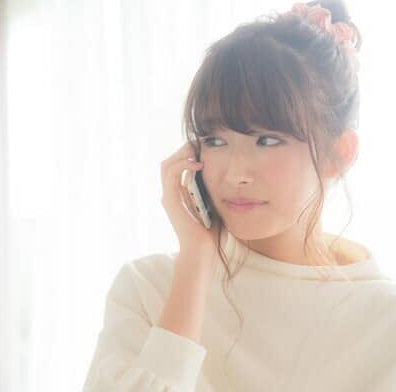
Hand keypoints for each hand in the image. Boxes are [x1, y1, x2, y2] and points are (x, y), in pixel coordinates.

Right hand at [160, 141, 225, 268]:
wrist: (203, 253)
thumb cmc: (212, 234)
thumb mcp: (216, 206)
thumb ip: (215, 192)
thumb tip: (229, 176)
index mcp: (180, 195)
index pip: (179, 166)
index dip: (189, 153)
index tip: (206, 145)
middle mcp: (171, 194)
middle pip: (170, 162)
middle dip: (184, 149)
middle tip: (201, 142)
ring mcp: (168, 197)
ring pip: (167, 164)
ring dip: (182, 153)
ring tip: (197, 149)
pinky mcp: (169, 201)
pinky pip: (171, 174)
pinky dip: (182, 164)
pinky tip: (198, 164)